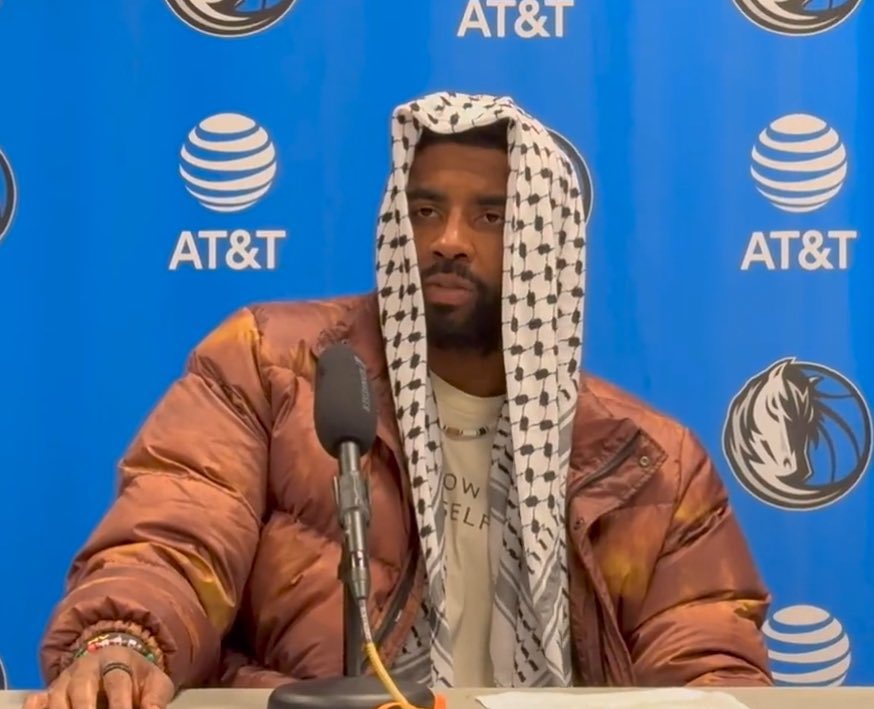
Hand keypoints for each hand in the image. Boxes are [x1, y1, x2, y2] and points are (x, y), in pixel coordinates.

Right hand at [23, 646, 172, 708]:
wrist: (118, 665)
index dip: (119, 703)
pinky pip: (41, 703)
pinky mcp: (50, 695)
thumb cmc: (137, 679)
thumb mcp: (155, 684)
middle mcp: (86, 667)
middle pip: (82, 689)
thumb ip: (155, 700)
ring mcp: (65, 681)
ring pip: (58, 699)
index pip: (116, 682)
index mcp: (116, 659)